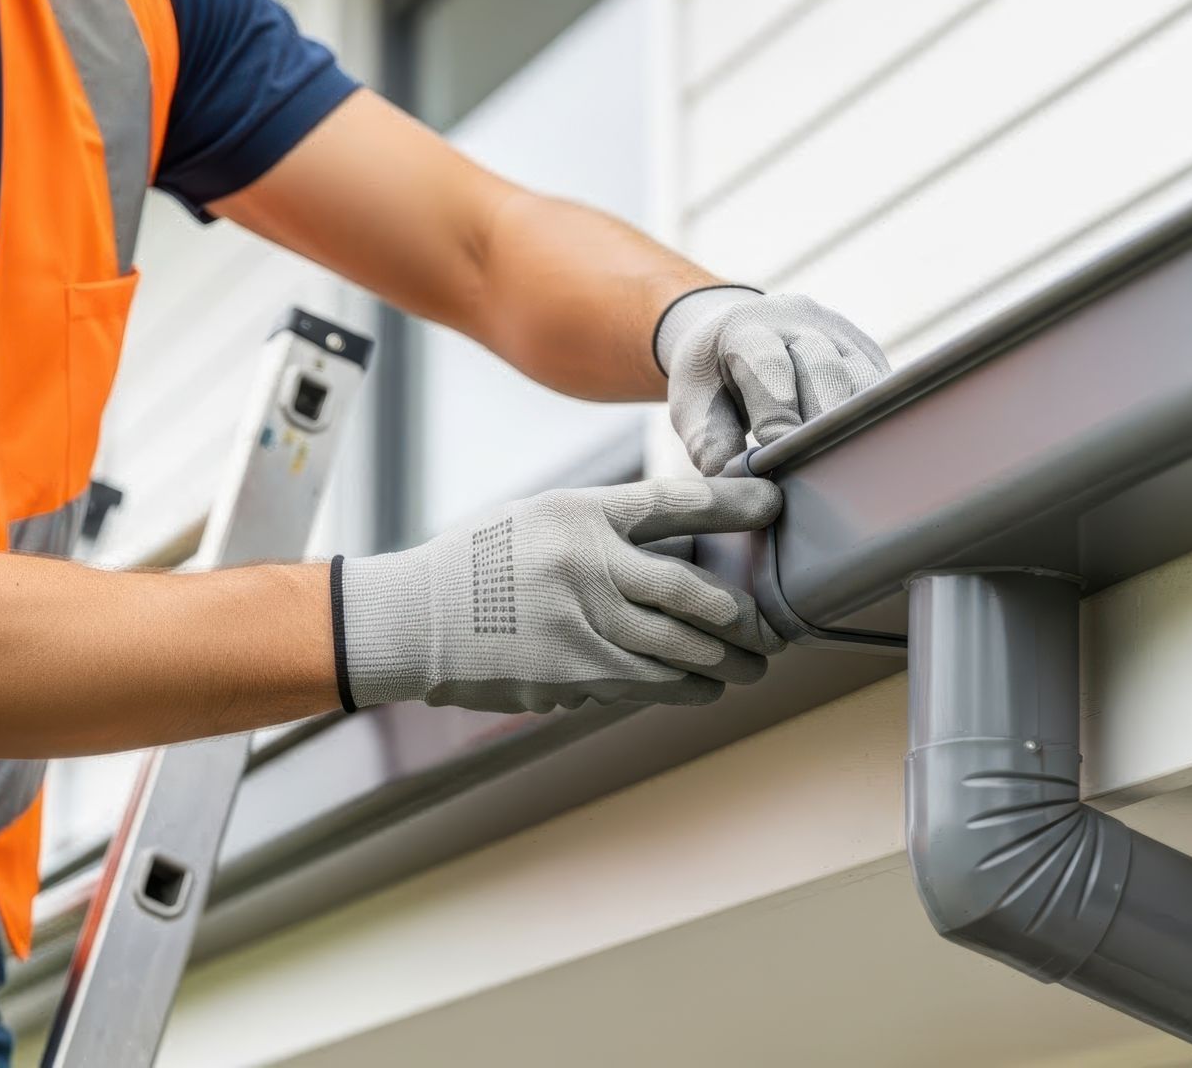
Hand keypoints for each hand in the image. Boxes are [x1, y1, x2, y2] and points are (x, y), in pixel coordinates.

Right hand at [336, 477, 786, 712]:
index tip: (774, 508)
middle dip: (744, 616)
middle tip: (771, 626)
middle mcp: (589, 568)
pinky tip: (705, 687)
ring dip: (728, 663)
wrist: (417, 620)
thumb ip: (611, 525)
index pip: (676, 504)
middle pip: (695, 593)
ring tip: (752, 665)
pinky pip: (648, 685)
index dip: (732, 506)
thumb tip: (688, 543)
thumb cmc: (486, 561)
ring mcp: (583, 627)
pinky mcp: (573, 677)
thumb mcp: (545, 516)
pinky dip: (685, 687)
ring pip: (682, 651)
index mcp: (583, 515)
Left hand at [656, 288, 889, 475]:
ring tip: (836, 470)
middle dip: (818, 427)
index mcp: (748, 326)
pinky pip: (879, 389)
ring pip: (862, 381)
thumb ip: (710, 441)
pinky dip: (868, 423)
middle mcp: (799, 319)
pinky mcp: (865, 351)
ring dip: (851, 429)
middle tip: (812, 474)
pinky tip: (854, 453)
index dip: (777, 416)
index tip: (777, 462)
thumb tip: (738, 485)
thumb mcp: (693, 402)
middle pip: (824, 372)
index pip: (770, 367)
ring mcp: (839, 332)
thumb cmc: (712, 376)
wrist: (733, 332)